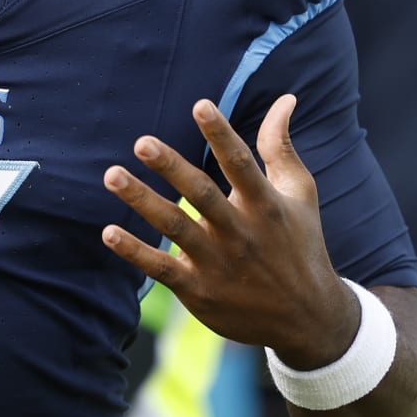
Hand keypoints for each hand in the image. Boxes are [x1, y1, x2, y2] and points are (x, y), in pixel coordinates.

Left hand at [100, 96, 357, 368]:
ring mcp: (219, 264)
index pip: (240, 164)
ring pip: (176, 228)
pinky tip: (109, 232)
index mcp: (266, 205)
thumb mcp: (299, 193)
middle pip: (201, 195)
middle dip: (171, 167)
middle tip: (141, 142)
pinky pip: (162, 269)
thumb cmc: (299, 244)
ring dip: (142, 202)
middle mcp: (241, 233)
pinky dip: (135, 252)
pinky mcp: (200, 291)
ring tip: (112, 175)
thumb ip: (280, 146)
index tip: (200, 105)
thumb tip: (286, 98)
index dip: (221, 134)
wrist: (308, 318)